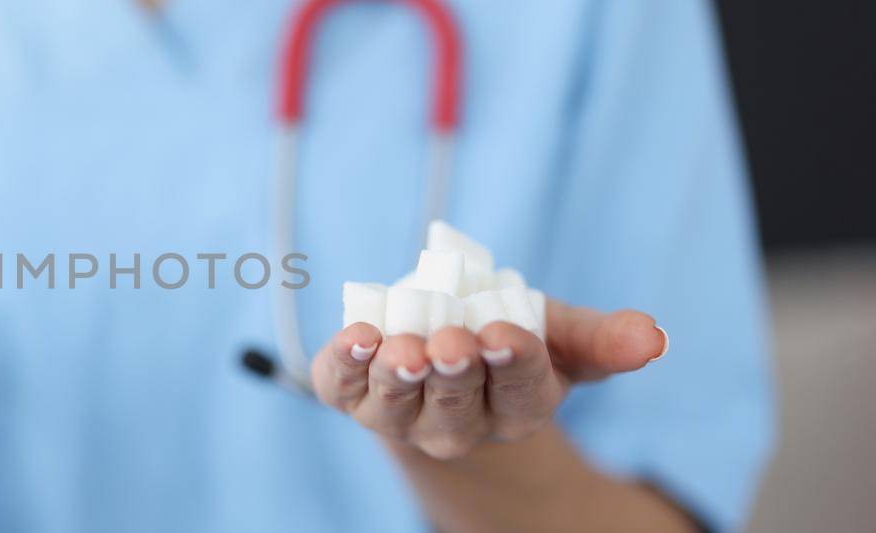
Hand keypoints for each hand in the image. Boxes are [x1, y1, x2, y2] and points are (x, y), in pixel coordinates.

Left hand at [310, 299, 666, 458]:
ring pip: (397, 404)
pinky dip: (344, 365)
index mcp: (515, 408)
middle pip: (455, 404)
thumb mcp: (559, 334)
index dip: (513, 363)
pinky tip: (356, 338)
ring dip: (397, 375)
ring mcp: (399, 413)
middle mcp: (456, 424)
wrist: (437, 351)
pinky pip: (342, 386)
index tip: (507, 334)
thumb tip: (654, 337)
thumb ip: (602, 338)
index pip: (519, 392)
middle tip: (452, 341)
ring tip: (401, 347)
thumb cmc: (507, 340)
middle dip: (454, 371)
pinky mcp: (352, 394)